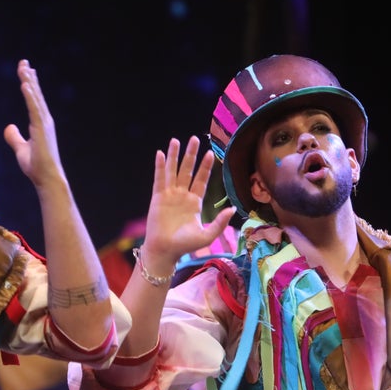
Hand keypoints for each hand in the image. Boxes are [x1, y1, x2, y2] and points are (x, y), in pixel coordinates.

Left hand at [3, 59, 64, 191]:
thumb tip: (9, 127)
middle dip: (29, 77)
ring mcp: (44, 123)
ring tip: (23, 67)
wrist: (47, 179)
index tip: (25, 70)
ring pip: (35, 98)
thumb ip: (15, 137)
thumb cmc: (37, 166)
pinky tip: (25, 84)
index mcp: (40, 123)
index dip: (29, 84)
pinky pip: (34, 108)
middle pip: (35, 94)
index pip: (33, 99)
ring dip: (29, 81)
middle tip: (23, 62)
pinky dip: (30, 95)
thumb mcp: (21, 149)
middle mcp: (44, 120)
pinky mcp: (41, 129)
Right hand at [141, 136, 234, 270]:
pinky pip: (159, 179)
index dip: (205, 166)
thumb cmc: (185, 245)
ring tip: (175, 140)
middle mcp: (182, 195)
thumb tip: (233, 208)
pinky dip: (160, 166)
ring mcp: (169, 195)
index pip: (201, 180)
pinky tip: (160, 154)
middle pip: (187, 170)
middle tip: (194, 138)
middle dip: (191, 154)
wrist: (165, 251)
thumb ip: (220, 222)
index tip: (210, 153)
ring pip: (172, 171)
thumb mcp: (207, 235)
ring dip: (174, 156)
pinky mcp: (157, 197)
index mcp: (194, 202)